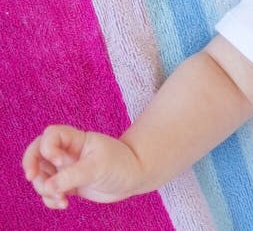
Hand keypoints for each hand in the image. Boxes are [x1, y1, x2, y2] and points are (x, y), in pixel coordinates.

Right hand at [22, 125, 142, 209]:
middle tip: (32, 177)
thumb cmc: (122, 164)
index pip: (51, 135)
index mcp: (77, 139)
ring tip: (62, 198)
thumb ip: (72, 176)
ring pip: (42, 175)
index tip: (59, 161)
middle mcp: (68, 152)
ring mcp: (67, 169)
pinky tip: (63, 204)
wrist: (136, 177)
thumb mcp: (98, 168)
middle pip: (37, 152)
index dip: (47, 147)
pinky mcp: (69, 184)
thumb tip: (47, 187)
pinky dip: (50, 199)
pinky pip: (50, 191)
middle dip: (30, 164)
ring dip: (44, 188)